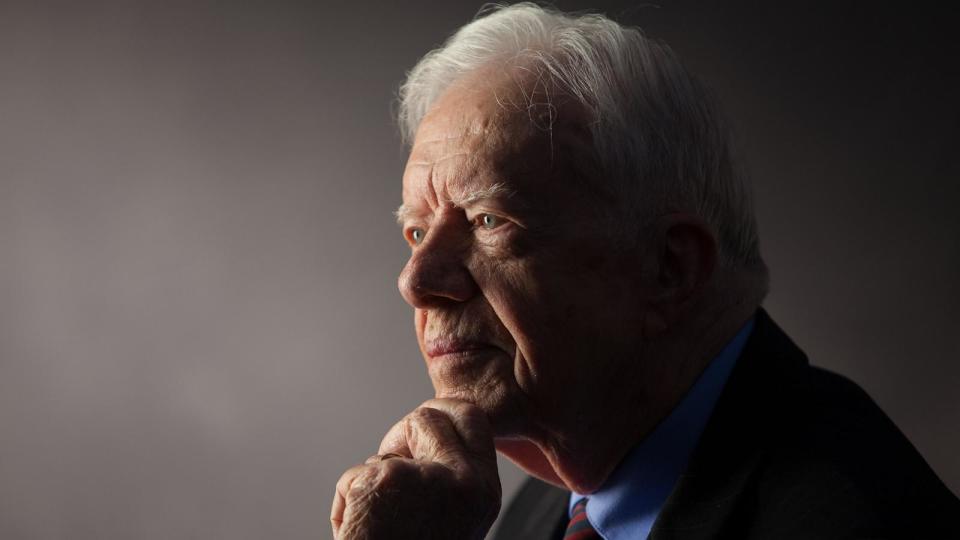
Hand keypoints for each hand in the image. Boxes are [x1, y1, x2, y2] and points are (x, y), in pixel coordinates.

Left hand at [331, 398, 500, 539]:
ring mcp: (427, 477)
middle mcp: (465, 480)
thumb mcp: (453, 517)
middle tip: (392, 456)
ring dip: (372, 474)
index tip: (421, 434)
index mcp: (485, 491)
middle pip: (433, 413)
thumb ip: (450, 477)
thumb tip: (424, 433)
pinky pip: (355, 476)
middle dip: (408, 427)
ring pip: (387, 447)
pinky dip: (347, 500)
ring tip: (375, 517)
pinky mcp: (386, 481)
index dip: (441, 418)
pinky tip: (357, 530)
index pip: (472, 417)